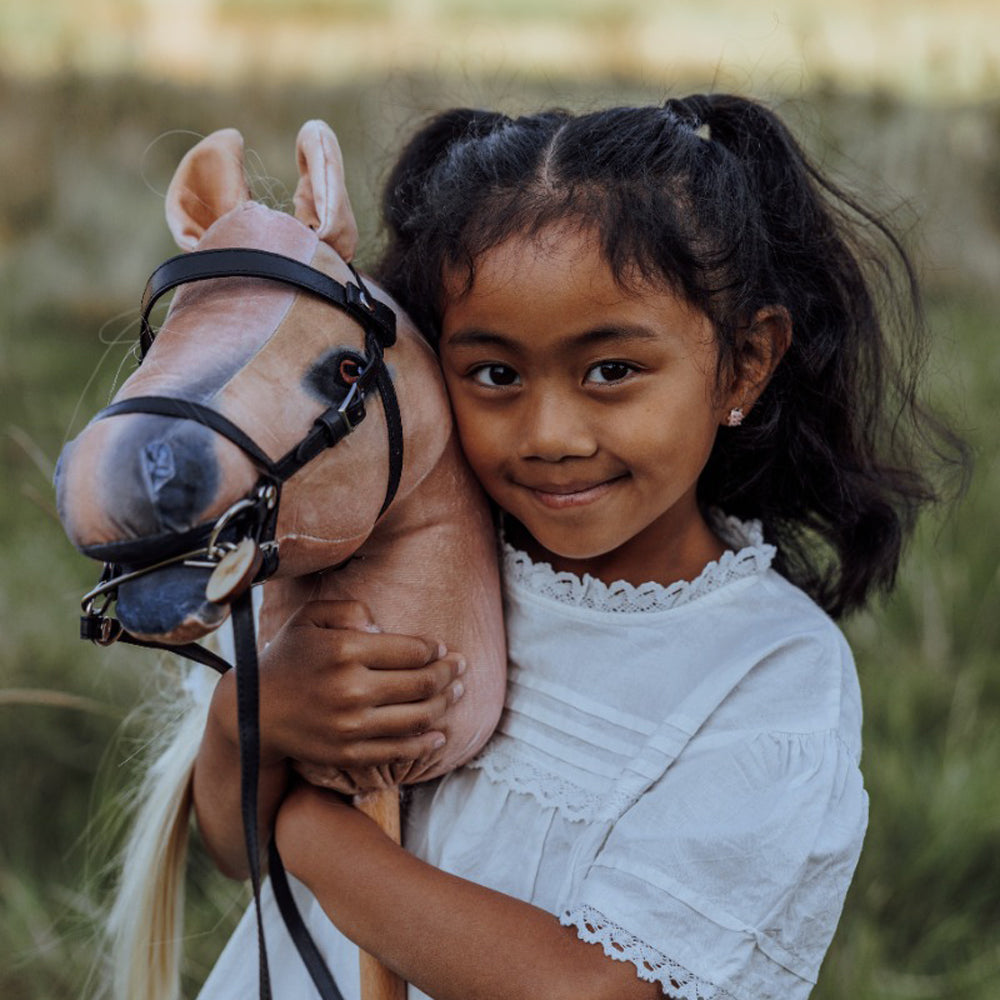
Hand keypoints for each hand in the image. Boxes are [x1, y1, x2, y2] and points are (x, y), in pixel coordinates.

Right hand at [210, 600, 465, 787]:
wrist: (252, 711)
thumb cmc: (287, 657)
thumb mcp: (310, 617)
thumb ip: (350, 610)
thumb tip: (384, 628)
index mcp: (346, 651)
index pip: (412, 651)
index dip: (435, 650)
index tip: (442, 649)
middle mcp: (351, 688)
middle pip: (422, 683)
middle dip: (449, 674)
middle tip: (461, 668)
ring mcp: (351, 725)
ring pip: (418, 716)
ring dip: (445, 704)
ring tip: (456, 693)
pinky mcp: (348, 753)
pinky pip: (398, 750)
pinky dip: (425, 742)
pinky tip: (439, 734)